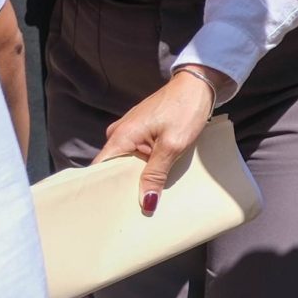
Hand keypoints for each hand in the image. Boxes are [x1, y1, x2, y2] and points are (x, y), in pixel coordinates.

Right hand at [94, 68, 223, 211]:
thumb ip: (156, 174)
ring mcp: (129, 132)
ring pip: (126, 162)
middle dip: (121, 188)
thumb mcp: (173, 145)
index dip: (102, 191)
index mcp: (120, 137)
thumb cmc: (185, 110)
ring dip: (134, 178)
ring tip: (142, 201)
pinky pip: (136, 154)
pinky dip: (142, 167)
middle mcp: (118, 134)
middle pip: (112, 169)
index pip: (98, 170)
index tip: (107, 212)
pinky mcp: (141, 131)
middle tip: (129, 213)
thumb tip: (146, 203)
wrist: (198, 84)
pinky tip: (152, 181)